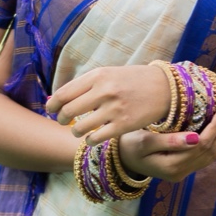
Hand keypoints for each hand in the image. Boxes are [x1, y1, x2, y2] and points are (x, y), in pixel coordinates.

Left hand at [45, 64, 171, 142]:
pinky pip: (97, 138)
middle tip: (63, 121)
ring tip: (78, 131)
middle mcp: (104, 91)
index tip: (51, 110)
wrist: (164, 88)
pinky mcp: (123, 125)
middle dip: (61, 119)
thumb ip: (86, 85)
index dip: (52, 104)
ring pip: (80, 128)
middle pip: (68, 111)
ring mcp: (114, 109)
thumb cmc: (132, 81)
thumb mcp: (108, 74)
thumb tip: (57, 98)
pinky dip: (90, 141)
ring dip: (75, 132)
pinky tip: (91, 139)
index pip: (64, 93)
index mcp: (98, 76)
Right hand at [118, 106, 215, 181]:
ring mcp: (184, 172)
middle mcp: (181, 172)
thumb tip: (197, 138)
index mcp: (172, 167)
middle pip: (211, 150)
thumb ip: (169, 141)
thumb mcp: (143, 141)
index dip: (215, 126)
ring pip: (212, 154)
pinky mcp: (185, 168)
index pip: (202, 145)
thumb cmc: (128, 145)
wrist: (121, 158)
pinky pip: (206, 155)